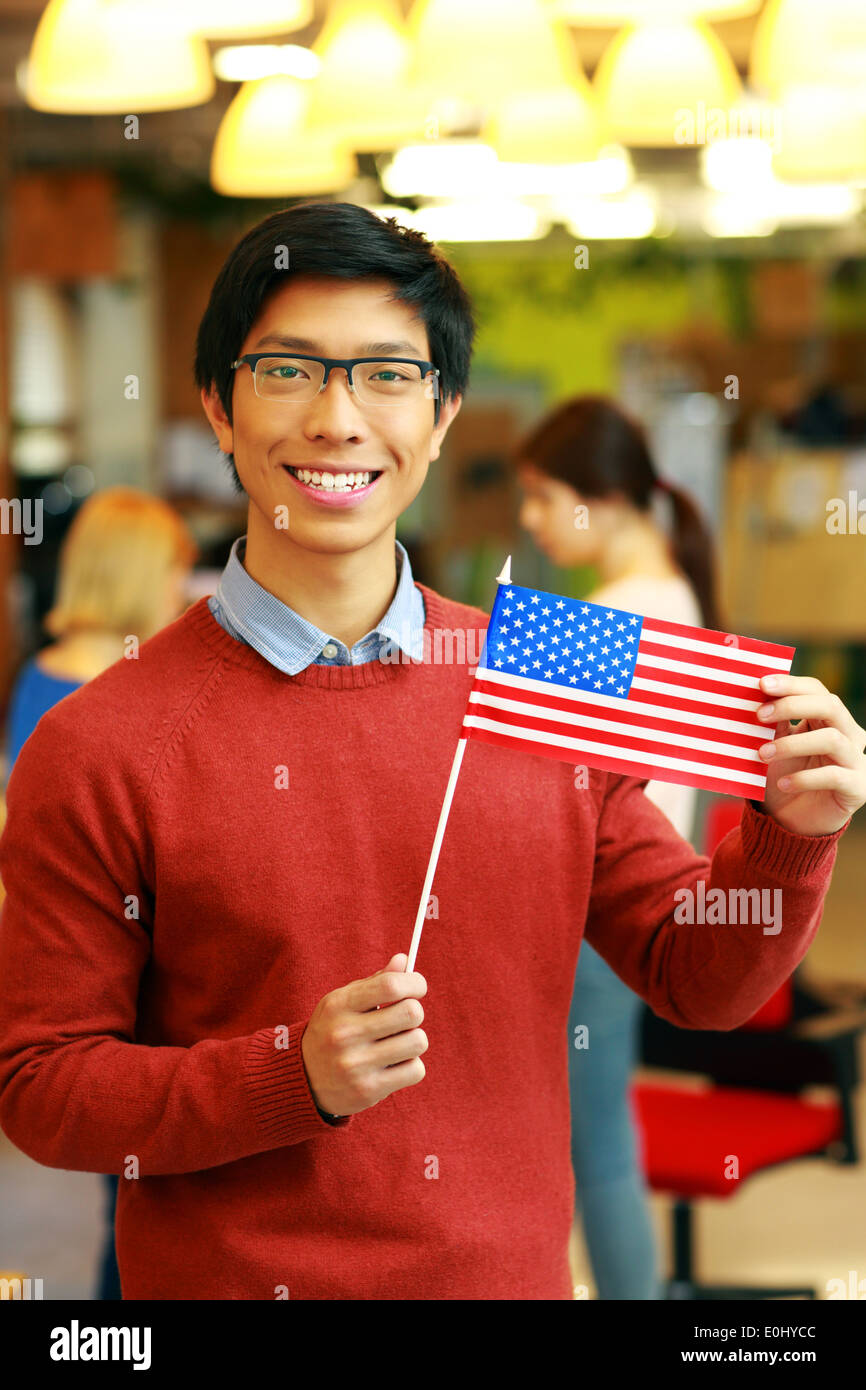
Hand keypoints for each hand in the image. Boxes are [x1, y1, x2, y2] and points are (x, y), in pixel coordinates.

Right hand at [300, 953, 427, 1116]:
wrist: (304, 1080)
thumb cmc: (332, 1032)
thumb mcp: (343, 1002)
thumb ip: (374, 982)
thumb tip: (404, 960)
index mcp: (339, 1005)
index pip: (390, 985)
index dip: (414, 983)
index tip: (418, 987)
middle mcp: (345, 1034)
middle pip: (411, 1012)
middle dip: (415, 1012)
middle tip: (404, 1019)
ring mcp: (356, 1064)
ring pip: (418, 1041)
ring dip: (413, 1041)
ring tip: (396, 1043)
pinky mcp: (368, 1090)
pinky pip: (415, 1070)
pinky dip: (410, 1066)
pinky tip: (393, 1065)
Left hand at [757, 674, 865, 835]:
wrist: (793, 823)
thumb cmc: (784, 777)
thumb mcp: (775, 746)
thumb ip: (774, 723)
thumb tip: (757, 695)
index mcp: (829, 720)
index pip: (817, 690)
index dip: (791, 684)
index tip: (761, 684)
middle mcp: (849, 736)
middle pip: (830, 706)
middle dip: (792, 705)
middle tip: (759, 715)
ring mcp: (856, 761)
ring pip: (832, 739)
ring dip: (793, 744)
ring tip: (763, 754)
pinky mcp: (857, 788)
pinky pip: (833, 776)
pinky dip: (804, 778)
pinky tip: (781, 784)